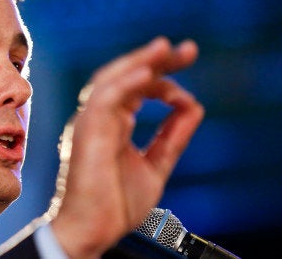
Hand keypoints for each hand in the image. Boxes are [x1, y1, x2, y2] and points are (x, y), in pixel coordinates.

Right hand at [50, 37, 203, 257]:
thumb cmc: (114, 204)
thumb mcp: (156, 164)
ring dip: (138, 62)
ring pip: (110, 80)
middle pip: (124, 76)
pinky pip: (103, 101)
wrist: (93, 232)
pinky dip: (124, 84)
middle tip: (187, 50)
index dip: (163, 77)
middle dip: (155, 59)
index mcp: (112, 123)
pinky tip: (146, 75)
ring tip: (164, 49)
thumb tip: (193, 107)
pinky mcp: (87, 134)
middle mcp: (99, 118)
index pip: (136, 87)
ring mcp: (91, 124)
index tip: (188, 81)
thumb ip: (172, 135)